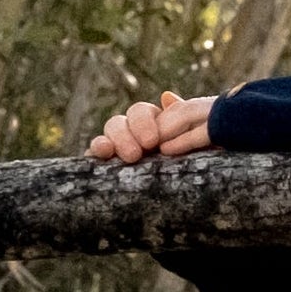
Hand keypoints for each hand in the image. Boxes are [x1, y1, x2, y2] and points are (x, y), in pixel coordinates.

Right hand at [87, 90, 217, 163]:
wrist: (194, 195)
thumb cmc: (197, 161)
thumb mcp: (196, 140)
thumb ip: (183, 120)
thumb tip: (165, 96)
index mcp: (152, 124)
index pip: (140, 112)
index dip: (143, 123)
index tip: (152, 142)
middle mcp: (131, 134)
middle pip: (119, 122)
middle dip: (125, 136)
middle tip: (135, 155)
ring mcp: (117, 149)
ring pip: (106, 136)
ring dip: (107, 142)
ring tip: (112, 154)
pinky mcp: (105, 167)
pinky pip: (94, 155)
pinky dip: (93, 153)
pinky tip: (95, 156)